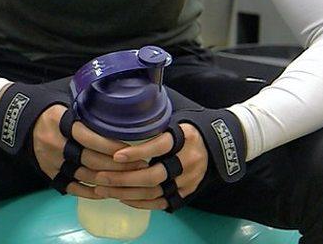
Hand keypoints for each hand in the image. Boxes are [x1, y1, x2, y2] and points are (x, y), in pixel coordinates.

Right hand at [32, 104, 149, 199]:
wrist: (17, 120)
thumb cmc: (49, 110)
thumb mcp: (64, 102)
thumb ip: (86, 110)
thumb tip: (116, 110)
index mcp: (60, 123)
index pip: (89, 137)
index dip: (112, 145)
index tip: (132, 150)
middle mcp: (55, 144)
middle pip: (91, 160)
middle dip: (118, 165)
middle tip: (140, 166)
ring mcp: (52, 162)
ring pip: (85, 176)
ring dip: (109, 180)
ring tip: (130, 180)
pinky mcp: (49, 174)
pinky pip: (73, 188)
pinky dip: (90, 192)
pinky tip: (106, 191)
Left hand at [87, 123, 207, 209]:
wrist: (221, 144)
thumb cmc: (186, 130)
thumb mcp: (174, 120)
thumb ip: (153, 123)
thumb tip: (121, 119)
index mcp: (183, 138)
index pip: (159, 146)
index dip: (137, 152)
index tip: (116, 155)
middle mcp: (187, 161)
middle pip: (154, 175)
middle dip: (124, 178)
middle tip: (101, 177)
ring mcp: (188, 180)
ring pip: (155, 191)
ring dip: (127, 192)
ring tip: (104, 189)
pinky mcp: (186, 192)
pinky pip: (162, 203)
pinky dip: (141, 202)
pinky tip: (123, 198)